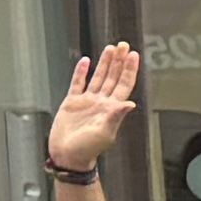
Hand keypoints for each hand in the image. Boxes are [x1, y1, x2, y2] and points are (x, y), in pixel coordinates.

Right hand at [46, 45, 142, 176]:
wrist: (68, 156)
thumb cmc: (87, 149)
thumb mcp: (104, 133)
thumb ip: (116, 116)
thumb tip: (130, 104)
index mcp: (112, 109)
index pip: (124, 84)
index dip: (129, 69)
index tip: (133, 54)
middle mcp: (101, 102)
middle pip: (113, 77)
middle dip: (118, 61)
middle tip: (123, 44)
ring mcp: (87, 101)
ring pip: (98, 77)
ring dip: (104, 63)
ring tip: (110, 48)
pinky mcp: (72, 103)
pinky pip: (78, 83)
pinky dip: (81, 72)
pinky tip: (85, 61)